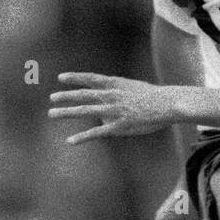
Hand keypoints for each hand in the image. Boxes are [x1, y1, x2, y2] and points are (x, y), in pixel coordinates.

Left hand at [48, 73, 181, 143]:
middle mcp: (111, 95)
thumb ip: (120, 94)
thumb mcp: (135, 89)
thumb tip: (109, 105)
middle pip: (83, 95)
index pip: (91, 79)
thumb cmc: (155, 97)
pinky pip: (96, 132)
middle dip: (65, 96)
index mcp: (116, 84)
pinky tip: (70, 141)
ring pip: (84, 110)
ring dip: (66, 112)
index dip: (75, 78)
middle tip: (52, 98)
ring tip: (52, 114)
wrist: (168, 103)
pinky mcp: (118, 126)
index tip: (61, 78)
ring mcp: (113, 110)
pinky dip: (82, 137)